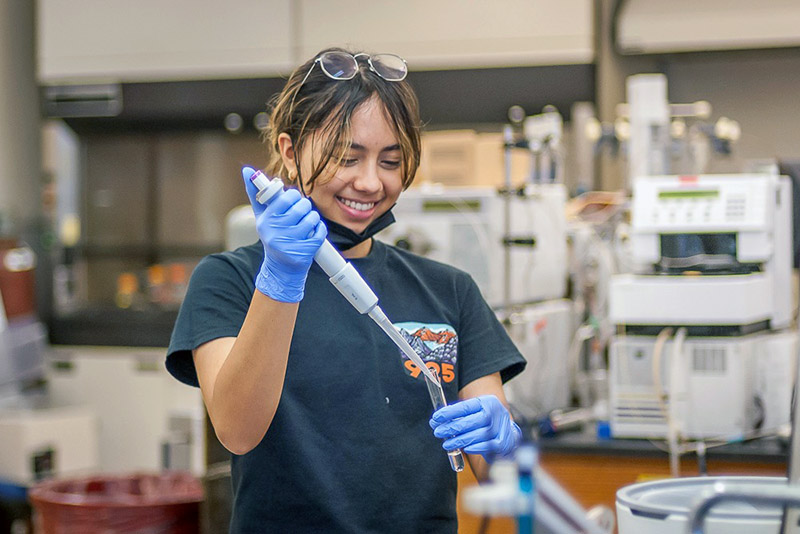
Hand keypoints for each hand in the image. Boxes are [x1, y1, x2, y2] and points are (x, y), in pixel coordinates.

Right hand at [243, 167, 326, 301]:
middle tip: (300, 212)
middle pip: (302, 206)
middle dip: (304, 206)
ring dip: (313, 218)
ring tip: (305, 224)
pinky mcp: (304, 252)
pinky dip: (319, 229)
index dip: (293, 196)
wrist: (280, 269)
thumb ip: (256, 194)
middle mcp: (276, 232)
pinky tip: (312, 233)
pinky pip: (320, 231)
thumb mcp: (262, 217)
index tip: (291, 200)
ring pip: (312, 217)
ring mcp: (290, 243)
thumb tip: (247, 170)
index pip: (285, 197)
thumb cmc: (273, 236)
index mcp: (266, 221)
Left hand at [430, 395, 520, 461]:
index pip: (466, 406)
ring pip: (478, 434)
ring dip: (460, 440)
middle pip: (472, 420)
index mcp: (487, 402)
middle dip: (452, 427)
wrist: (509, 435)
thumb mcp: (476, 413)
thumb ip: (461, 415)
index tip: (436, 418)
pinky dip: (474, 447)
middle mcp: (497, 412)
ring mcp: (502, 428)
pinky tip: (464, 448)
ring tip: (447, 443)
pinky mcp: (504, 442)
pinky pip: (487, 446)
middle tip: (438, 431)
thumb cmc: (487, 424)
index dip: (449, 412)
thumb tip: (438, 420)